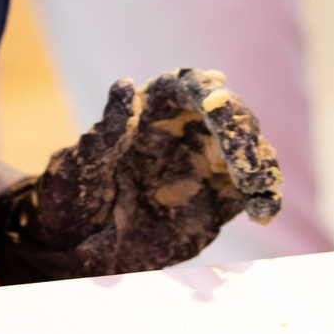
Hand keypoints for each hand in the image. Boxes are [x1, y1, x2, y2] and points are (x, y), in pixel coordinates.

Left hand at [0, 69, 281, 282]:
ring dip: (260, 166)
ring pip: (246, 152)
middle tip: (244, 161)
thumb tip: (124, 84)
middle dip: (240, 133)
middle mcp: (184, 132)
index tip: (218, 98)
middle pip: (227, 117)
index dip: (205, 88)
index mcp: (150, 111)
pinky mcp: (215, 201)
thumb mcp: (81, 166)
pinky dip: (263, 197)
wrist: (74, 249)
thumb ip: (108, 132)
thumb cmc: (69, 196)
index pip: (186, 87)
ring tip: (260, 192)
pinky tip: (264, 212)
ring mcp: (202, 166)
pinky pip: (247, 192)